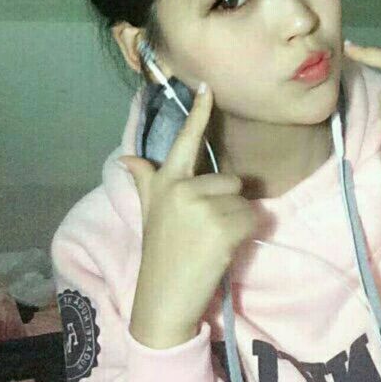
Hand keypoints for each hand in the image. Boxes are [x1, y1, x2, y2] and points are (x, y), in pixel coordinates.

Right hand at [118, 85, 258, 346]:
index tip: (208, 85)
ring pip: (244, 200)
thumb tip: (128, 159)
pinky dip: (246, 235)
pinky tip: (222, 250)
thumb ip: (145, 181)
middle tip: (205, 229)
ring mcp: (202, 207)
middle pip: (232, 180)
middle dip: (227, 203)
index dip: (199, 112)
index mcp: (167, 181)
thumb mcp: (150, 212)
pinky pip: (252, 219)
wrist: (164, 296)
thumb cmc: (160, 250)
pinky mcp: (221, 227)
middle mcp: (182, 188)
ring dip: (237, 221)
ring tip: (212, 240)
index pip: (185, 140)